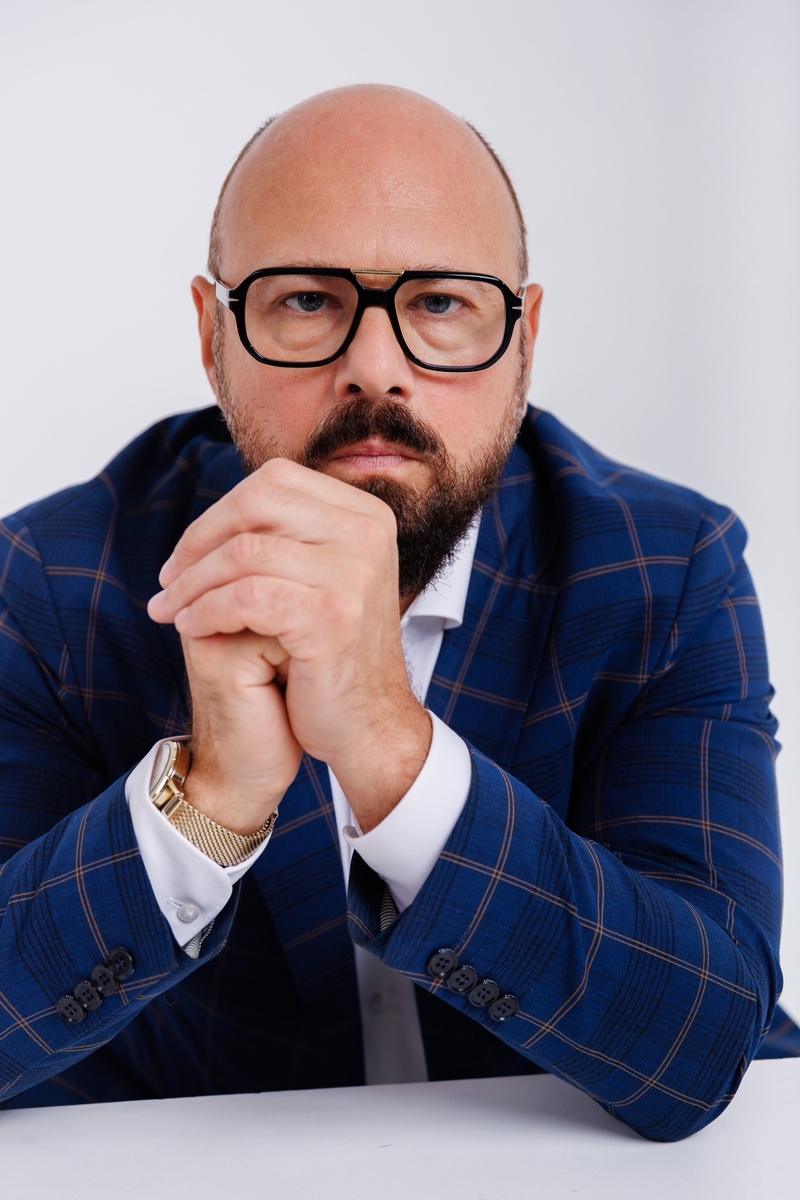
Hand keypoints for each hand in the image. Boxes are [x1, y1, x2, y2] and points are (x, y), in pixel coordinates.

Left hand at [147, 458, 431, 832]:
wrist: (369, 724)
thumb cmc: (332, 654)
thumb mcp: (323, 577)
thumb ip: (289, 536)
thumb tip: (220, 510)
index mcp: (367, 515)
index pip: (274, 481)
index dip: (219, 512)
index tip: (188, 554)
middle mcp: (368, 533)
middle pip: (256, 504)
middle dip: (199, 541)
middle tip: (169, 579)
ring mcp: (354, 573)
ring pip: (243, 552)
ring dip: (192, 583)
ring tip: (170, 609)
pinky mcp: (331, 615)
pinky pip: (246, 597)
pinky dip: (207, 610)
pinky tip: (191, 627)